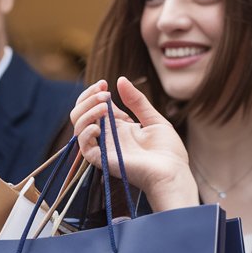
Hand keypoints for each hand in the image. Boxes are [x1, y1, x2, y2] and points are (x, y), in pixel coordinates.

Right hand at [70, 77, 196, 211]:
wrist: (172, 173)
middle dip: (87, 99)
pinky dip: (86, 131)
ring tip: (104, 106)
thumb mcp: (153, 119)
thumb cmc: (168, 151)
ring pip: (79, 126)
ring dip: (87, 111)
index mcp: (119, 127)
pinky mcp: (103, 160)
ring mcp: (104, 148)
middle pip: (81, 114)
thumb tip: (120, 79)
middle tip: (105, 93)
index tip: (104, 83)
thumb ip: (136, 101)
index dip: (94, 93)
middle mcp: (108, 136)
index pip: (94, 107)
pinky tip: (99, 125)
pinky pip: (84, 145)